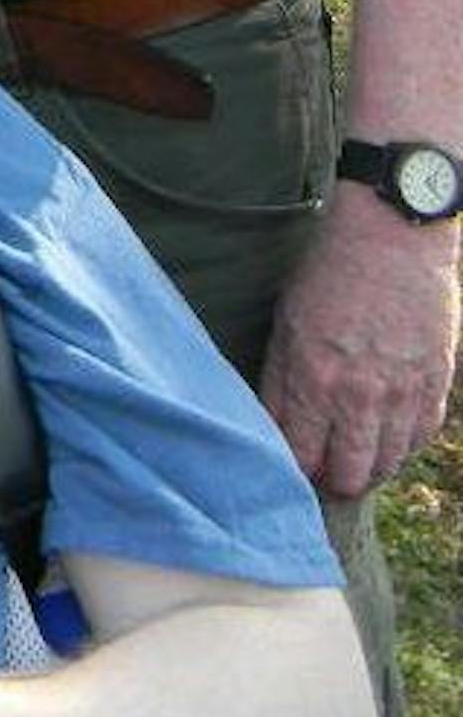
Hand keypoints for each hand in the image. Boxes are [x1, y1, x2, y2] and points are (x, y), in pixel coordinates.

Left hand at [260, 201, 458, 496]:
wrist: (392, 235)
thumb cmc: (329, 270)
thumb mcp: (287, 321)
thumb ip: (283, 377)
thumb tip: (279, 422)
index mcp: (312, 377)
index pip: (300, 453)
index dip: (294, 468)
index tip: (292, 467)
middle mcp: (358, 394)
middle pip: (348, 473)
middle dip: (334, 481)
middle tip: (327, 475)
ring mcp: (402, 392)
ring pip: (388, 463)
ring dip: (371, 469)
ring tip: (358, 464)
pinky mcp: (436, 382)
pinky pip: (421, 437)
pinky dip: (404, 444)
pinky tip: (390, 437)